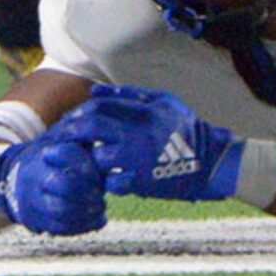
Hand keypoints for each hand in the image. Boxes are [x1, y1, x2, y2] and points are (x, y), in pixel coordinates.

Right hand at [0, 136, 106, 235]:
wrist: (17, 180)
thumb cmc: (51, 159)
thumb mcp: (62, 141)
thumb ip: (82, 138)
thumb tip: (102, 137)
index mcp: (45, 152)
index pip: (69, 154)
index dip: (89, 165)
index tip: (101, 170)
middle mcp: (37, 175)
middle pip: (65, 184)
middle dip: (88, 191)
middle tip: (100, 193)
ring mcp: (35, 199)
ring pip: (62, 209)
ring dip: (87, 212)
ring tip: (100, 207)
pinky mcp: (37, 220)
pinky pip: (61, 228)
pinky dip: (82, 225)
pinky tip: (96, 220)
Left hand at [53, 85, 243, 202]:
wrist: (210, 162)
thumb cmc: (183, 128)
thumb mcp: (161, 101)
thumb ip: (129, 95)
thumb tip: (95, 91)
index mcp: (140, 110)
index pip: (98, 106)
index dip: (80, 112)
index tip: (70, 121)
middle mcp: (136, 132)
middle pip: (92, 127)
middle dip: (73, 132)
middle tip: (64, 140)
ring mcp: (138, 158)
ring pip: (98, 157)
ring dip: (89, 160)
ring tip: (83, 162)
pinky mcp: (143, 181)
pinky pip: (113, 183)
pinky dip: (105, 182)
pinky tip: (104, 181)